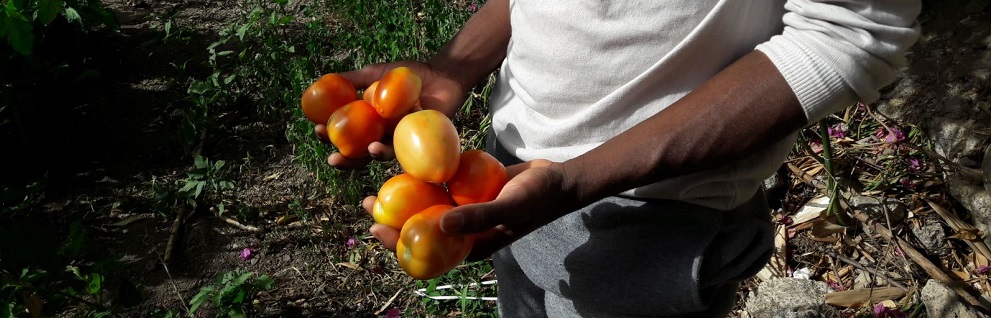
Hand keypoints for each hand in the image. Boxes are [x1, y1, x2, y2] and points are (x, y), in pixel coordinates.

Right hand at [313, 61, 469, 168]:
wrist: (441, 75)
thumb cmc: (409, 75)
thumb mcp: (377, 73)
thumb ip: (354, 78)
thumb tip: (322, 81)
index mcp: (368, 122)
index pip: (343, 133)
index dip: (328, 136)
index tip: (317, 129)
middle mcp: (381, 135)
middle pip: (358, 154)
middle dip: (344, 159)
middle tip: (332, 159)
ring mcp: (400, 142)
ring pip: (381, 156)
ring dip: (370, 157)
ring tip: (367, 150)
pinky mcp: (420, 146)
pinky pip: (406, 152)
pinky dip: (394, 149)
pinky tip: (383, 146)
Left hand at [362, 159, 576, 260]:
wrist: (556, 179)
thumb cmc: (536, 199)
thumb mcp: (508, 208)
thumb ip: (477, 218)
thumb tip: (438, 225)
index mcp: (468, 246)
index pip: (425, 252)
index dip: (397, 243)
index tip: (375, 227)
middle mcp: (461, 231)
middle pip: (418, 229)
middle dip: (391, 218)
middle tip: (366, 202)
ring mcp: (463, 210)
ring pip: (424, 205)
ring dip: (401, 196)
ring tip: (377, 182)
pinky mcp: (466, 190)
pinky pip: (439, 186)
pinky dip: (422, 177)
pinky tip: (403, 161)